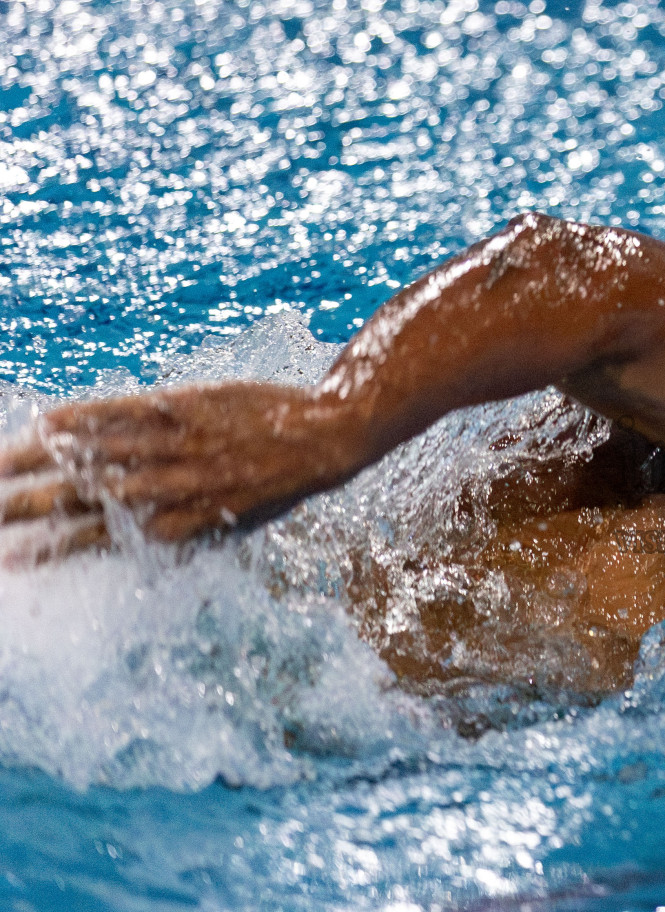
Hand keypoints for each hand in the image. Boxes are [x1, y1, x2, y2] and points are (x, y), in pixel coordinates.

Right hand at [0, 382, 366, 557]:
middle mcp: (168, 491)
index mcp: (177, 527)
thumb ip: (186, 531)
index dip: (47, 551)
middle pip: (81, 504)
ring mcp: (175, 449)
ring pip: (93, 457)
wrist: (329, 440)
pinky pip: (125, 414)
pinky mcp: (186, 410)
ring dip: (37, 463)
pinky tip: (47, 422)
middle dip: (25, 511)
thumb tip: (144, 542)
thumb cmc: (282, 485)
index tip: (7, 559)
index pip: (96, 543)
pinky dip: (84, 419)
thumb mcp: (235, 524)